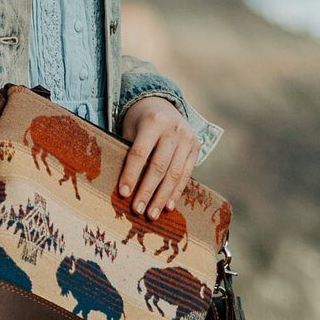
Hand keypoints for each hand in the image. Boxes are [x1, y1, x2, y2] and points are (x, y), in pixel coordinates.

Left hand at [115, 95, 201, 218]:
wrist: (163, 105)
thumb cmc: (140, 122)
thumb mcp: (130, 128)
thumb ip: (129, 151)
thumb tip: (123, 187)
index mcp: (153, 122)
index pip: (140, 153)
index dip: (131, 174)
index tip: (123, 194)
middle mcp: (173, 129)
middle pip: (158, 166)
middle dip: (147, 191)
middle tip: (137, 210)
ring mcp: (187, 138)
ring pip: (174, 173)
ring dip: (162, 197)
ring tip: (152, 214)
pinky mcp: (196, 147)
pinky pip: (186, 174)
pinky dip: (176, 192)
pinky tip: (168, 206)